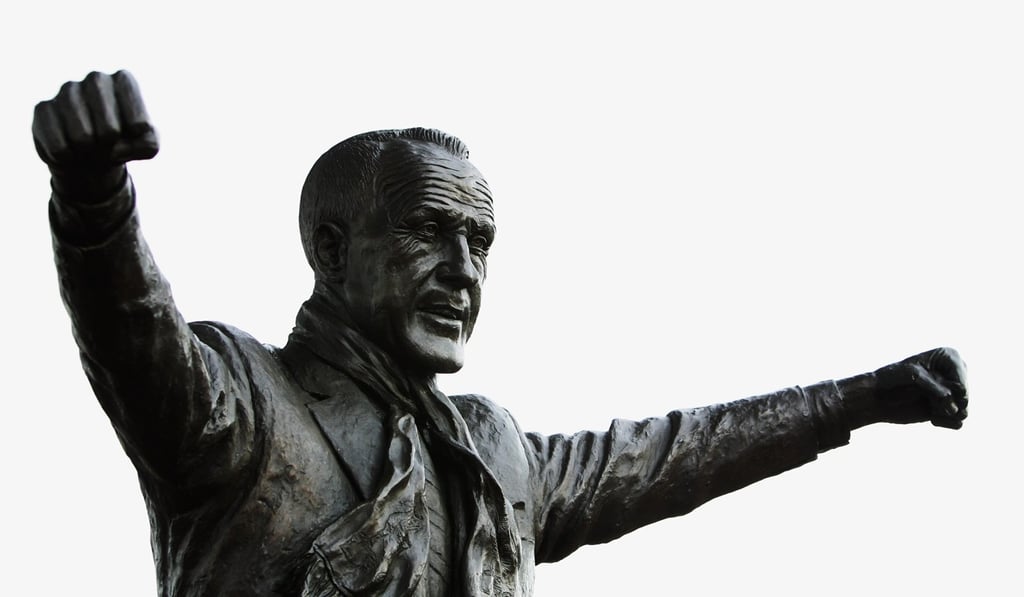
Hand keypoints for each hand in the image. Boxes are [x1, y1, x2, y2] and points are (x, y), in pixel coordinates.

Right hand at [33, 70, 157, 182]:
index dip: (135, 141)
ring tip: (89, 144)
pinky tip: (69, 147)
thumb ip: (148, 145)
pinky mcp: (43, 107)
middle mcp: (96, 78)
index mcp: (124, 81)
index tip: (131, 133)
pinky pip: (59, 147)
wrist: (91, 152)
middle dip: (110, 146)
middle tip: (107, 141)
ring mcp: (68, 90)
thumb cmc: (125, 142)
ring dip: (88, 151)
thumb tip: (115, 147)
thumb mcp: (148, 145)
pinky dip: (68, 157)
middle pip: (109, 131)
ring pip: (82, 138)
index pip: (139, 124)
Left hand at [872, 347, 967, 428]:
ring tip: (928, 407)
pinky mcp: (945, 410)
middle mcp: (953, 375)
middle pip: (965, 395)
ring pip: (963, 411)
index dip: (953, 386)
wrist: (877, 397)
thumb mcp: (911, 374)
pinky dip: (945, 422)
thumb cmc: (891, 378)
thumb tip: (954, 406)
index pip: (961, 375)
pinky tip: (930, 417)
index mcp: (947, 357)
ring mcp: (951, 393)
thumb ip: (934, 386)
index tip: (936, 388)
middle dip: (947, 401)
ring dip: (945, 412)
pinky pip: (957, 423)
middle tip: (928, 399)